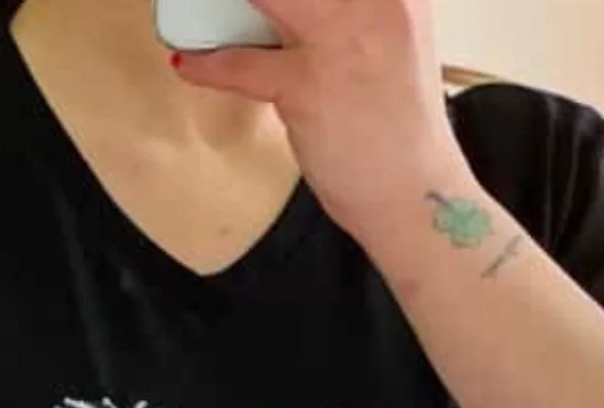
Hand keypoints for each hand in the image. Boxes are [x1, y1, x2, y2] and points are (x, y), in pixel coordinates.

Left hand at [172, 0, 471, 243]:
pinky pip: (241, 64)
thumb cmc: (395, 120)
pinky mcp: (309, 88)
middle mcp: (376, 0)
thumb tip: (285, 5)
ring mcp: (343, 40)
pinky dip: (207, 62)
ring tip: (195, 3)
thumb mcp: (391, 39)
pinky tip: (188, 61)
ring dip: (220, 0)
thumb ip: (354, 7)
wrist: (414, 192)